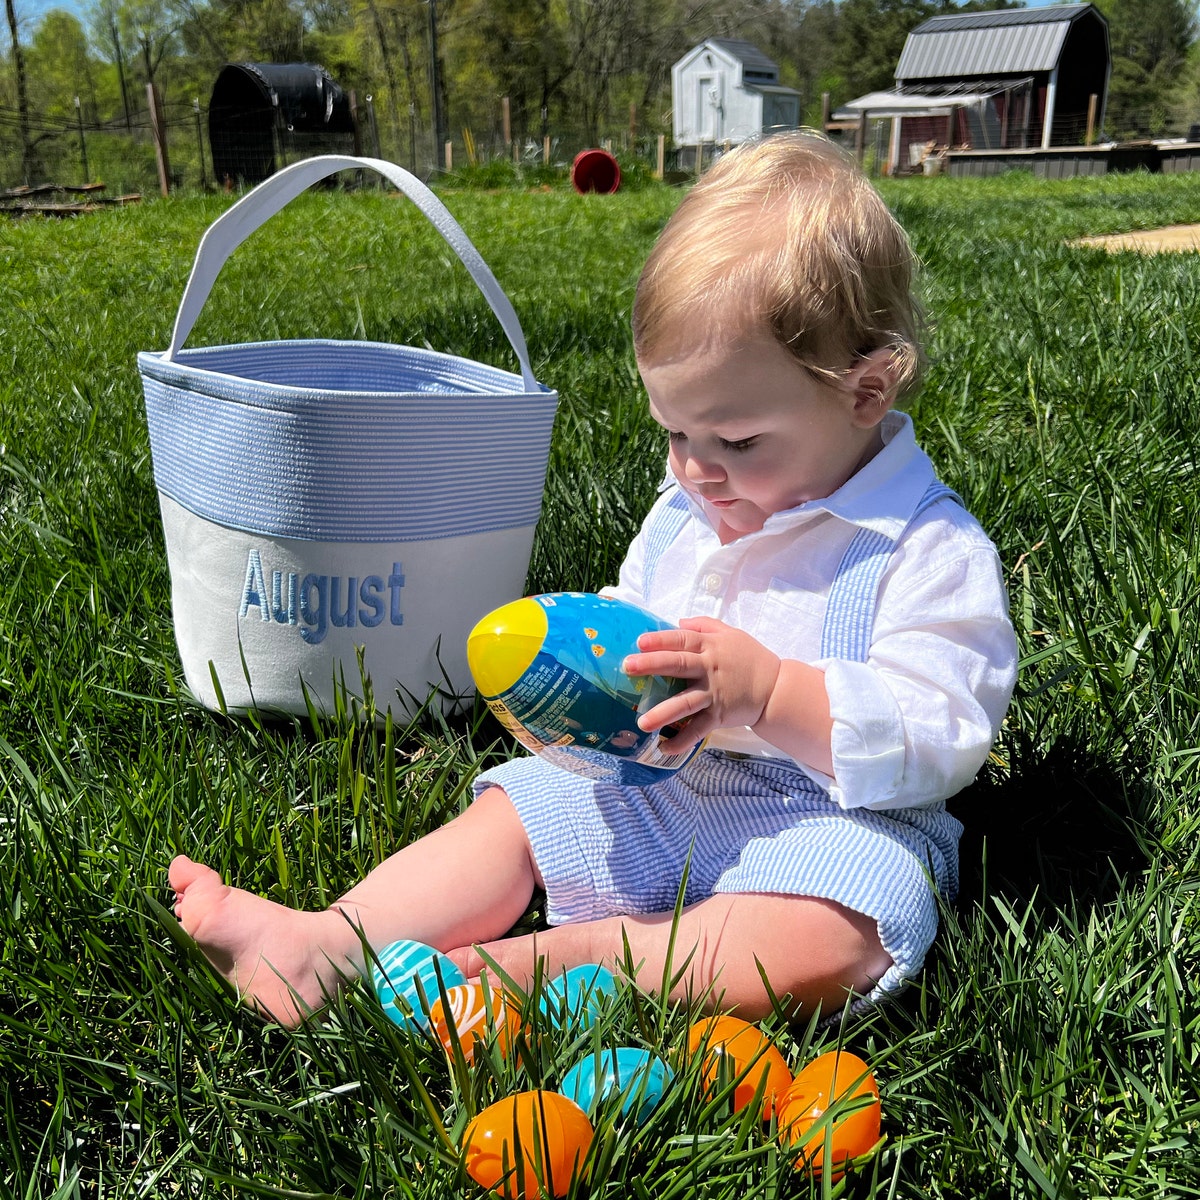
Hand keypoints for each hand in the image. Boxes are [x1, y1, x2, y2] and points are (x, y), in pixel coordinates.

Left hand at [622, 617, 781, 754]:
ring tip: (642, 722)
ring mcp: (714, 694)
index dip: (661, 639)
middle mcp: (710, 669)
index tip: (639, 641)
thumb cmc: (750, 657)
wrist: (776, 687)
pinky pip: (698, 730)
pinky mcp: (719, 716)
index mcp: (710, 646)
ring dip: (663, 713)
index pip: (682, 639)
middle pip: (678, 665)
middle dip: (652, 665)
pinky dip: (682, 740)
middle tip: (628, 667)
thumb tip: (678, 622)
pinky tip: (664, 747)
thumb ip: (704, 625)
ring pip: (685, 703)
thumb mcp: (731, 634)